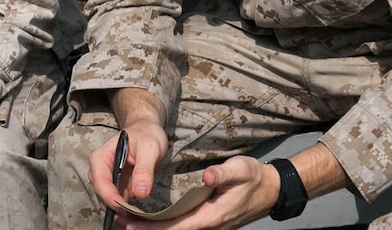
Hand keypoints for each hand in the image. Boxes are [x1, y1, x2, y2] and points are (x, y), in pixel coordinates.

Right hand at [90, 117, 167, 216]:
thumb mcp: (150, 148)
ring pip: (108, 200)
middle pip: (102, 194)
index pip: (101, 182)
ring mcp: (107, 178)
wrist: (147, 130)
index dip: (110, 197)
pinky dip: (126, 208)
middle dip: (115, 206)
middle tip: (134, 216)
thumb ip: (144, 170)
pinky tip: (137, 212)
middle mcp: (100, 169)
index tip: (125, 208)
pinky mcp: (116, 186)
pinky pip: (117, 200)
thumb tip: (140, 193)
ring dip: (120, 209)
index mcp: (101, 157)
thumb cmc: (147, 134)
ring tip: (137, 215)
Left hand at [119, 156, 277, 229]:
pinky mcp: (208, 222)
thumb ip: (224, 173)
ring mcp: (210, 225)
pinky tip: (150, 220)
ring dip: (154, 228)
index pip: (180, 225)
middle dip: (147, 229)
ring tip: (127, 221)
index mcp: (214, 214)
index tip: (134, 225)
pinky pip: (184, 226)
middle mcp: (210, 225)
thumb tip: (207, 176)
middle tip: (121, 222)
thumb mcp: (241, 169)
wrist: (270, 189)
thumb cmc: (254, 177)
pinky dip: (165, 224)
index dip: (156, 227)